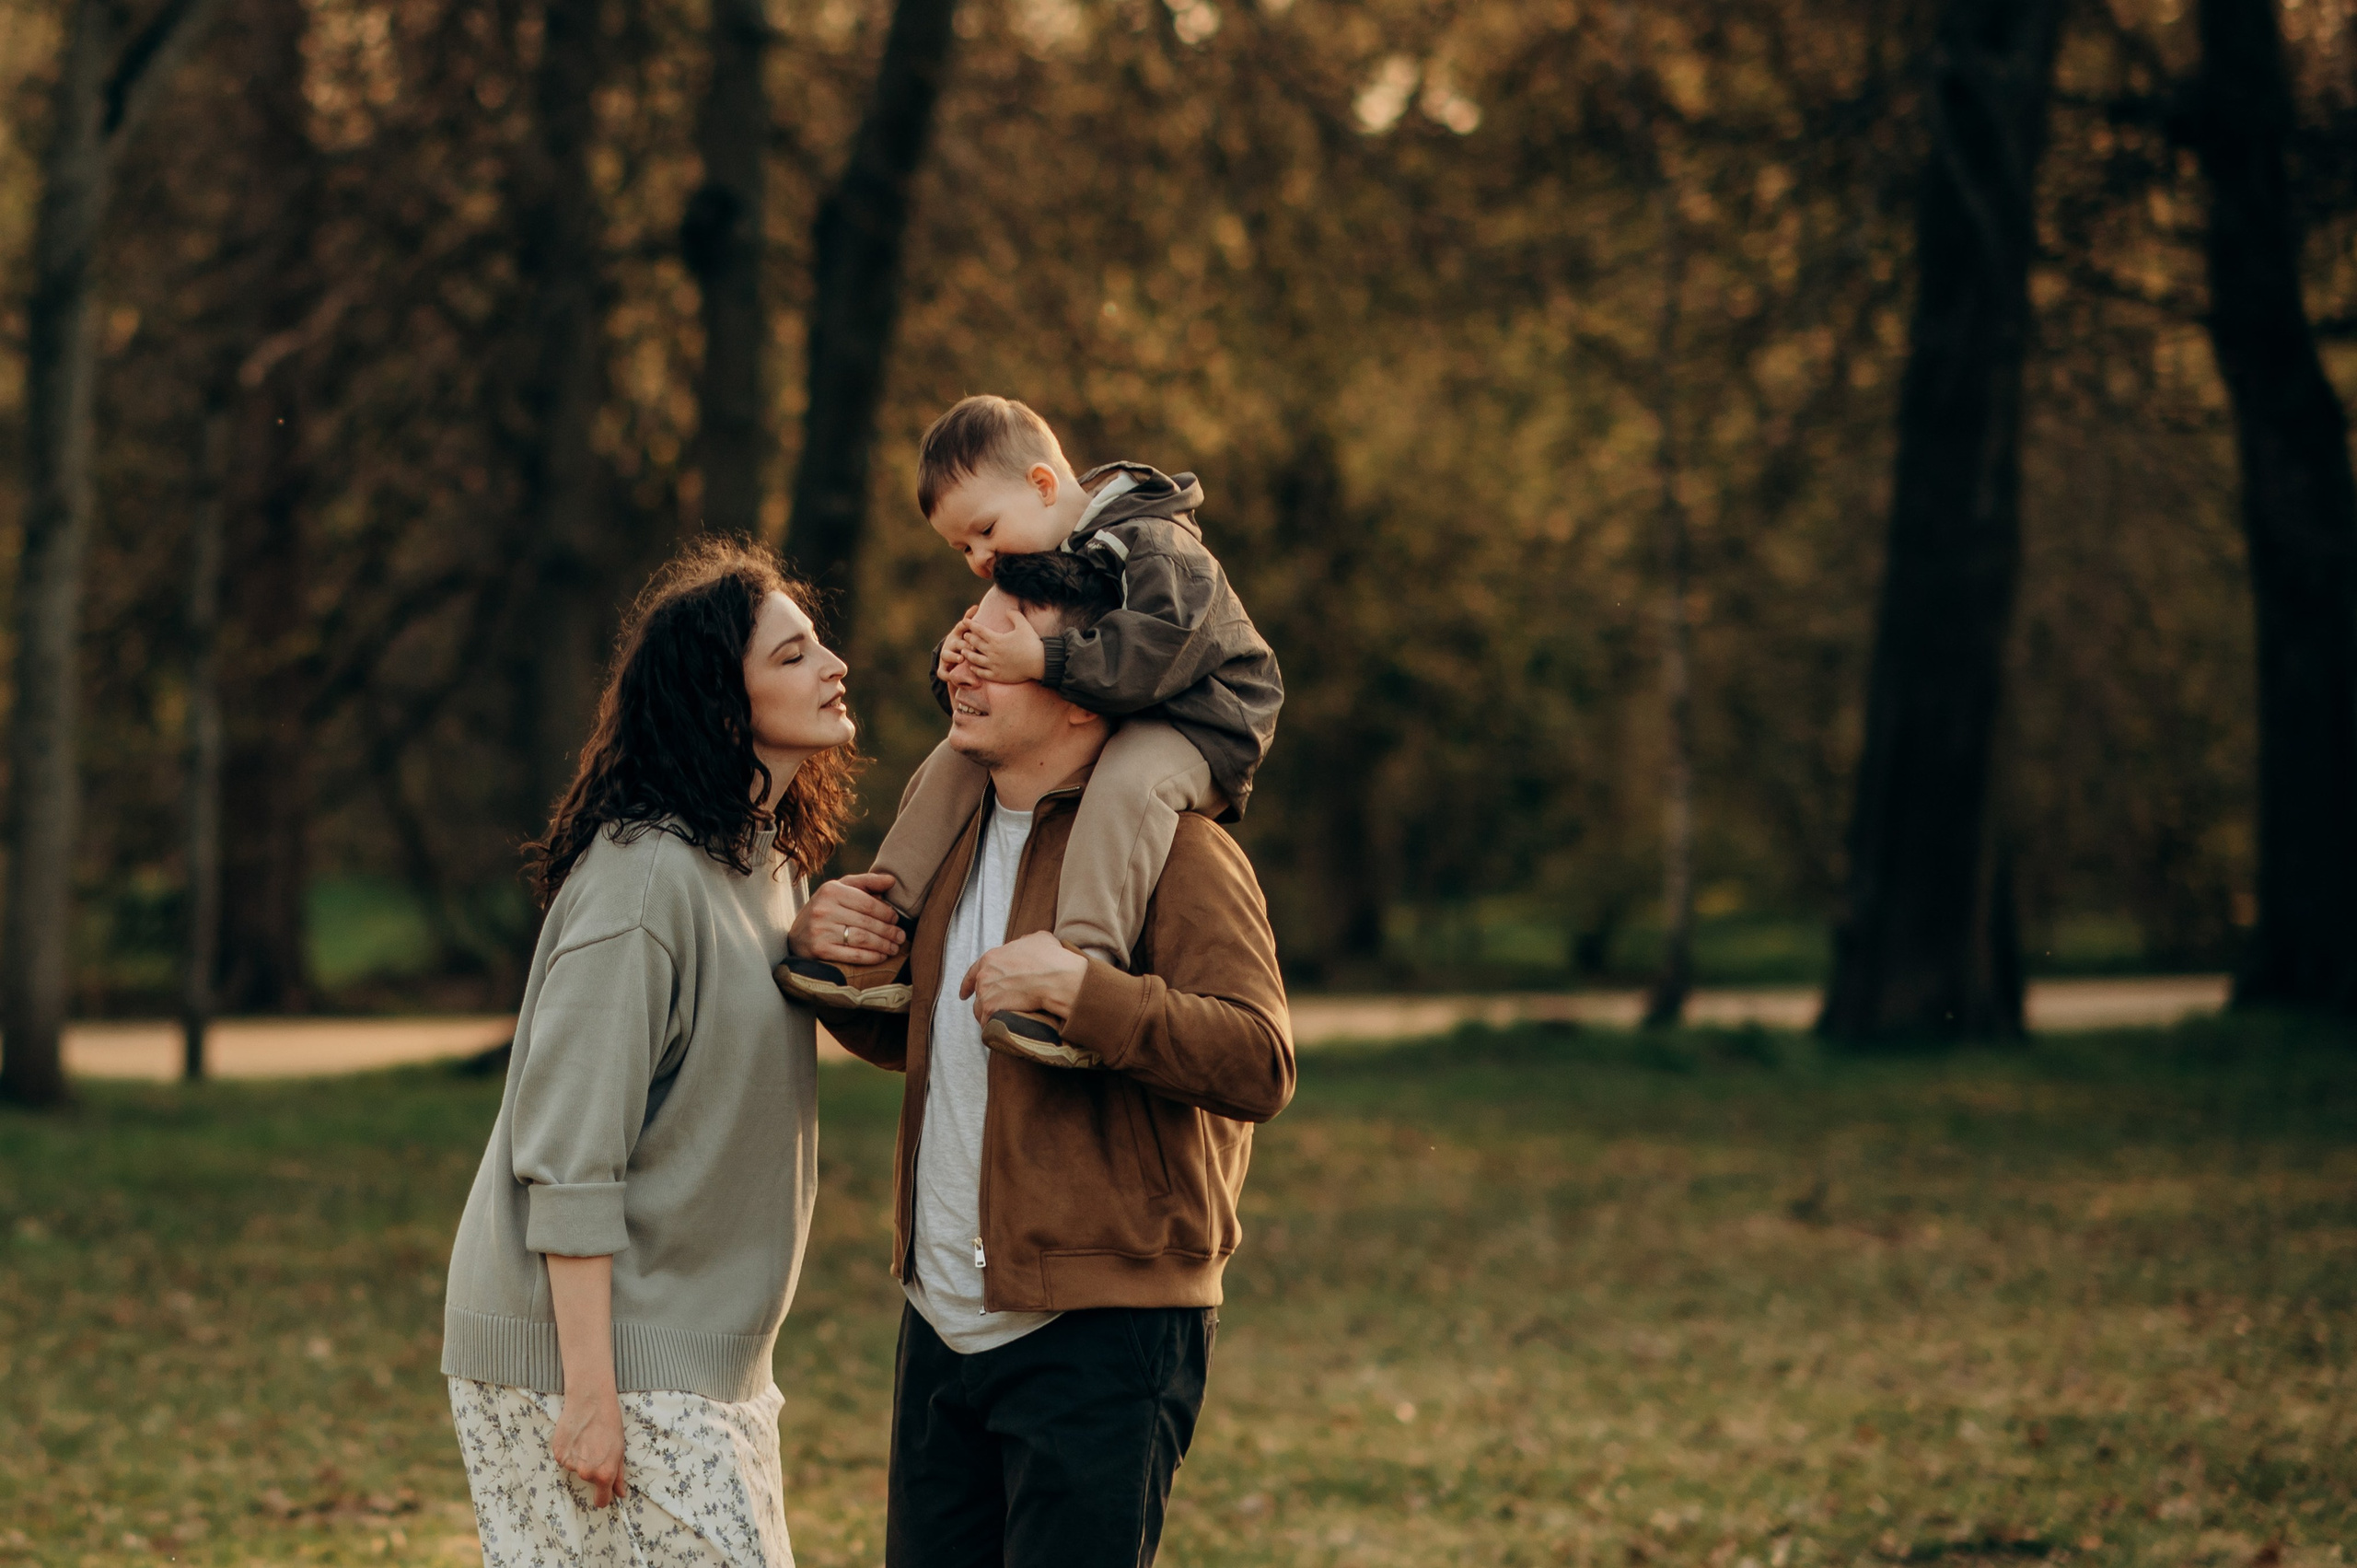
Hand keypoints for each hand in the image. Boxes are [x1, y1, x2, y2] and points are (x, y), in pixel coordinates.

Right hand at [550, 1386, 627, 1506]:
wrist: (591, 1401)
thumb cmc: (609, 1424)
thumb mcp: (620, 1450)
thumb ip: (618, 1475)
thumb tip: (620, 1494)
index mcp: (604, 1474)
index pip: (601, 1501)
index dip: (603, 1496)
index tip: (603, 1490)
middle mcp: (586, 1473)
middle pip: (589, 1480)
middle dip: (593, 1468)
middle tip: (597, 1447)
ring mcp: (570, 1464)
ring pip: (576, 1468)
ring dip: (580, 1458)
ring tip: (586, 1438)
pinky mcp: (558, 1454)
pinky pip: (565, 1459)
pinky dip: (569, 1451)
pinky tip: (576, 1437)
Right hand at [790, 873, 905, 965]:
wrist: (797, 935)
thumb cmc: (826, 909)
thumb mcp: (841, 889)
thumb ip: (867, 882)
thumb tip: (892, 880)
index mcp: (832, 891)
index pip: (868, 903)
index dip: (886, 913)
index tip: (896, 919)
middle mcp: (824, 909)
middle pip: (867, 922)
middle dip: (888, 931)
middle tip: (901, 936)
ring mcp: (821, 930)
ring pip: (862, 939)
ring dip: (883, 945)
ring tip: (894, 948)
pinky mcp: (820, 950)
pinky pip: (853, 954)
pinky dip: (871, 956)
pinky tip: (881, 957)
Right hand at [935, 610, 974, 684]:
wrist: (951, 656)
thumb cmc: (964, 641)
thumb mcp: (967, 631)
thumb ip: (971, 621)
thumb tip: (976, 607)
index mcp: (957, 634)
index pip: (960, 627)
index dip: (964, 625)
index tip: (968, 624)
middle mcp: (951, 644)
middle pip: (956, 643)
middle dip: (963, 645)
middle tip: (972, 646)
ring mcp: (946, 656)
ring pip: (946, 655)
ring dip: (953, 657)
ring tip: (960, 658)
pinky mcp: (943, 668)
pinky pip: (942, 672)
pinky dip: (947, 675)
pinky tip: (953, 677)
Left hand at [960, 610, 1046, 682]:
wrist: (1039, 662)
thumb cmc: (1032, 643)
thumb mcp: (1024, 625)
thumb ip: (1014, 615)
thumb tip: (1008, 610)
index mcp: (996, 639)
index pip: (979, 630)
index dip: (971, 625)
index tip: (965, 621)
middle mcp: (992, 652)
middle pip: (975, 644)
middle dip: (968, 638)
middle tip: (965, 636)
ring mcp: (993, 665)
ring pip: (975, 659)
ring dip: (968, 654)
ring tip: (963, 651)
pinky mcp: (997, 676)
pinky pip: (982, 673)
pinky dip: (975, 669)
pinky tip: (972, 667)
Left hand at [960, 931, 1087, 1024]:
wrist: (1056, 979)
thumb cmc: (1050, 958)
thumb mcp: (1038, 939)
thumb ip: (1025, 941)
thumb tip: (1024, 944)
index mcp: (991, 958)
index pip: (972, 972)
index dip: (968, 984)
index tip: (964, 994)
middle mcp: (984, 975)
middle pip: (978, 993)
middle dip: (985, 1000)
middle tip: (994, 1008)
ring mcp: (986, 993)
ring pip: (979, 1010)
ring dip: (987, 1016)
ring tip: (997, 1022)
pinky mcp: (991, 1009)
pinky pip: (986, 1023)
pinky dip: (992, 1028)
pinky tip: (998, 1032)